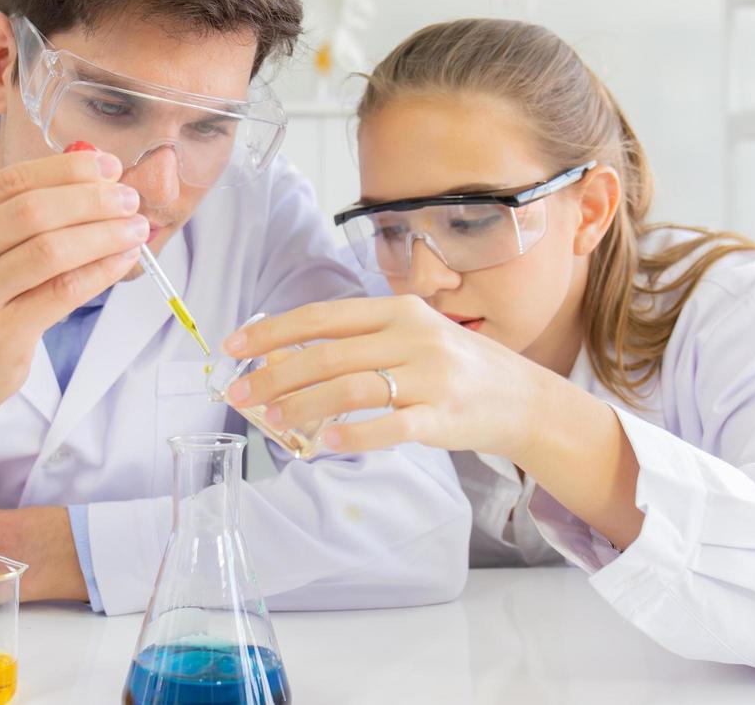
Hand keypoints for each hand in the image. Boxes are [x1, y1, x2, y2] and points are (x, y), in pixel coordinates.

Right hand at [0, 150, 147, 426]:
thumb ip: (20, 215)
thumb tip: (95, 178)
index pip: (11, 180)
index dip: (66, 169)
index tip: (108, 167)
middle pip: (32, 211)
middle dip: (91, 199)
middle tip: (128, 200)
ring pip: (50, 250)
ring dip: (103, 234)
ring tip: (134, 228)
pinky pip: (62, 291)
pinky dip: (100, 270)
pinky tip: (122, 260)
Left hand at [223, 295, 545, 457]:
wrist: (520, 397)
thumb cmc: (454, 366)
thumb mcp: (412, 334)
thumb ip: (362, 340)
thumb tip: (292, 354)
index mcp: (397, 310)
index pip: (322, 316)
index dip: (273, 330)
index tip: (235, 346)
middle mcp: (412, 337)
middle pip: (329, 354)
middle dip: (275, 375)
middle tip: (239, 394)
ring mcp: (430, 376)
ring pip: (352, 388)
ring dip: (304, 405)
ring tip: (273, 420)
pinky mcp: (442, 416)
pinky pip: (390, 425)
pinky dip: (353, 435)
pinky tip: (324, 444)